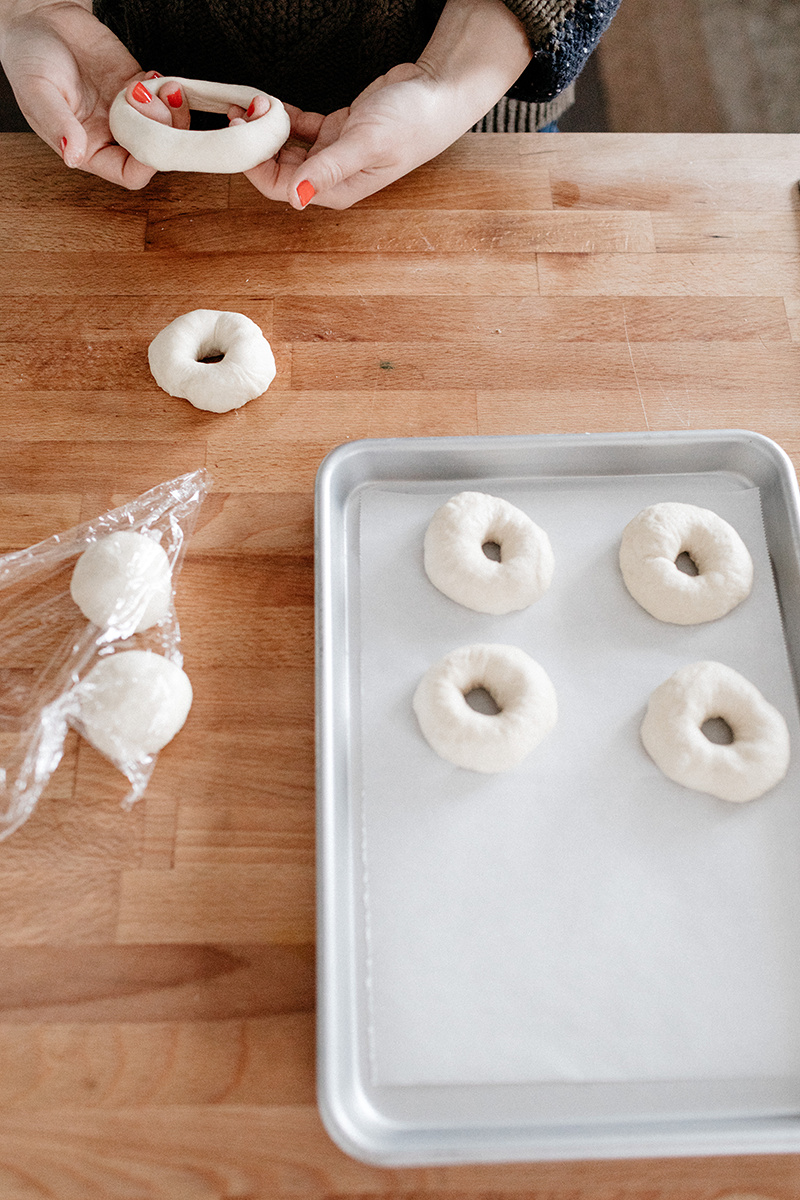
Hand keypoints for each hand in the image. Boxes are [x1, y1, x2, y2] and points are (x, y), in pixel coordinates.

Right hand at [0, 0, 158, 186]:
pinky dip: (168, 90)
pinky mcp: (136, 86)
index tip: (150, 139)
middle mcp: (111, 134)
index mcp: (88, 148)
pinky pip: (164, 98)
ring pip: (166, 126)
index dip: (145, 165)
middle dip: (161, 128)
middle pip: (154, 150)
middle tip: (145, 96)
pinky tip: (153, 77)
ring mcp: (128, 111)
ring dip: (170, 109)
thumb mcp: (36, 91)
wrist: (39, 16)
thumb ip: (57, 123)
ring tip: (155, 85)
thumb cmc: (29, 57)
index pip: (128, 174)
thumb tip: (72, 155)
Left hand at [234, 0, 533, 209]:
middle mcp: (332, 177)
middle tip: (247, 109)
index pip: (280, 188)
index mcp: (336, 190)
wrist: (439, 93)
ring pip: (286, 147)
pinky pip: (300, 127)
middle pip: (278, 169)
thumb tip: (296, 198)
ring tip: (259, 102)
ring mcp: (333, 153)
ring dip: (269, 127)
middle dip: (257, 142)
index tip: (244, 133)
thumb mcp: (366, 144)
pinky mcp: (337, 130)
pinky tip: (278, 103)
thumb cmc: (413, 123)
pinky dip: (285, 116)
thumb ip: (329, 169)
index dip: (255, 163)